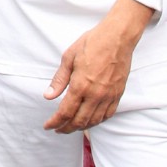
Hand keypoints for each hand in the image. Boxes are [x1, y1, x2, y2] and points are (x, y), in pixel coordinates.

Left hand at [43, 0, 151, 132]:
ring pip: (94, 121)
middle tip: (58, 129)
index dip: (55, 122)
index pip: (65, 112)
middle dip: (66, 128)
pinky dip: (98, 121)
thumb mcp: (69, 58)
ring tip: (71, 127)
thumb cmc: (92, 43)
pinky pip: (108, 115)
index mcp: (81, 85)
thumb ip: (59, 80)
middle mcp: (95, 94)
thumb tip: (48, 96)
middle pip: (79, 121)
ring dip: (81, 127)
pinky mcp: (118, 94)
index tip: (48, 126)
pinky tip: (91, 120)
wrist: (117, 37)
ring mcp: (108, 96)